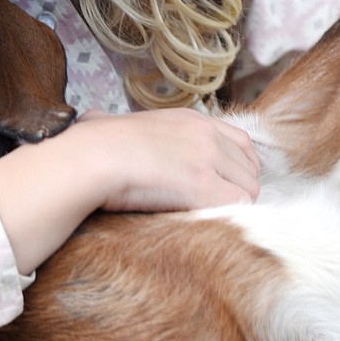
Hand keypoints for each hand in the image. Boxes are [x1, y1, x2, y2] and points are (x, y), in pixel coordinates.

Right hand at [77, 107, 260, 212]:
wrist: (92, 157)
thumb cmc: (92, 145)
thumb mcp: (118, 122)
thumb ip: (118, 124)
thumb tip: (89, 120)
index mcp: (191, 120)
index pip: (241, 142)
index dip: (241, 167)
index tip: (228, 184)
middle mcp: (206, 135)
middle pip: (249, 168)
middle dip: (239, 190)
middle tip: (218, 209)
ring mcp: (207, 159)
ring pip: (248, 188)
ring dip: (234, 205)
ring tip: (209, 217)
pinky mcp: (203, 186)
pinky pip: (238, 205)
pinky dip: (229, 216)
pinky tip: (208, 220)